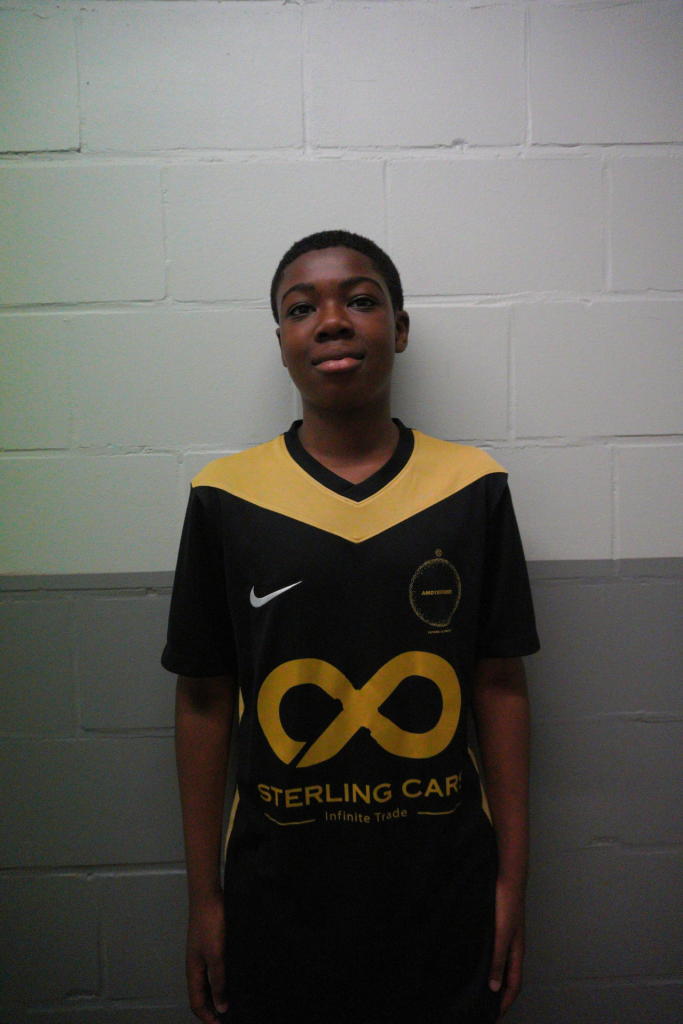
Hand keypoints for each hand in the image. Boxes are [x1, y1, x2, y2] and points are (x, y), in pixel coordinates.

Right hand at [186, 893, 228, 1022]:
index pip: (196, 1002)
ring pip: (207, 983)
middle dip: (211, 1009)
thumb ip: (218, 981)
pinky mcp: (211, 945)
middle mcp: (196, 965)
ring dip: (216, 995)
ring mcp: (202, 955)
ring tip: (231, 1002)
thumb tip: (220, 1007)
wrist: (208, 896)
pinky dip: (220, 980)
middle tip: (227, 1017)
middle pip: (200, 995)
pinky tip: (232, 978)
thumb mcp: (216, 955)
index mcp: (193, 971)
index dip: (207, 1017)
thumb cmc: (210, 924)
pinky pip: (213, 970)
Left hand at [488, 876, 524, 1018]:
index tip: (492, 1016)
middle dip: (498, 995)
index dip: (505, 1003)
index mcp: (516, 952)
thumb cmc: (507, 905)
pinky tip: (472, 960)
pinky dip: (485, 961)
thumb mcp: (501, 935)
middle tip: (482, 1007)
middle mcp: (512, 947)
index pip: (513, 986)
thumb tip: (494, 988)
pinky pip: (492, 951)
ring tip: (476, 988)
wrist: (506, 877)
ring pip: (499, 964)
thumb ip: (497, 960)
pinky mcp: (496, 926)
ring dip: (491, 978)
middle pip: (507, 977)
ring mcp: (504, 936)